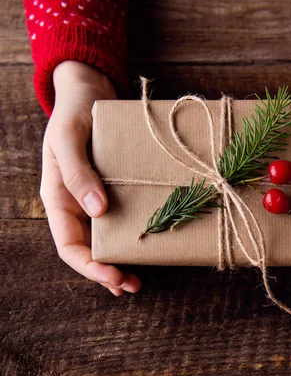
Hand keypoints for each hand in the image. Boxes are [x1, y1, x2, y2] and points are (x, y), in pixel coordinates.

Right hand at [40, 61, 141, 295]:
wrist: (90, 89)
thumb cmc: (74, 110)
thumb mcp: (69, 137)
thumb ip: (78, 172)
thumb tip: (97, 210)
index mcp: (58, 198)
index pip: (69, 245)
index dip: (89, 266)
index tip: (113, 277)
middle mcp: (76, 205)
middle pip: (88, 250)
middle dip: (107, 272)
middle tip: (132, 285)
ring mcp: (96, 201)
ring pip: (106, 241)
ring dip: (120, 261)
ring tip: (137, 280)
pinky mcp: (115, 192)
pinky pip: (123, 221)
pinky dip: (132, 237)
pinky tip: (146, 249)